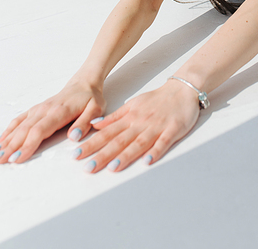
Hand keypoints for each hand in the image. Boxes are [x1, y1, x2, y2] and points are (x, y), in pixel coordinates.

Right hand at [0, 78, 105, 163]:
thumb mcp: (96, 109)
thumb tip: (73, 137)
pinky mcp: (36, 109)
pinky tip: (1, 141)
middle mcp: (45, 110)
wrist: (84, 83)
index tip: (18, 158)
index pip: (40, 130)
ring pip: (19, 125)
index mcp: (59, 111)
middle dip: (11, 146)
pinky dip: (8, 130)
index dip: (28, 145)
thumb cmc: (90, 98)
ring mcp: (39, 109)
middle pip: (25, 130)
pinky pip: (19, 119)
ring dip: (7, 140)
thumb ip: (85, 123)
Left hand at [72, 79, 200, 172]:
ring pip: (139, 143)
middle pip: (119, 140)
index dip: (91, 144)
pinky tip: (148, 161)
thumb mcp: (132, 105)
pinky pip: (164, 142)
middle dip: (103, 154)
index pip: (107, 133)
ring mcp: (156, 127)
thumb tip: (94, 125)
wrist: (182, 90)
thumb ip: (114, 117)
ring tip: (112, 168)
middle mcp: (140, 123)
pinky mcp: (173, 130)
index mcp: (130, 118)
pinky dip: (156, 151)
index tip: (76, 155)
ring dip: (126, 155)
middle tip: (87, 168)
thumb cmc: (156, 100)